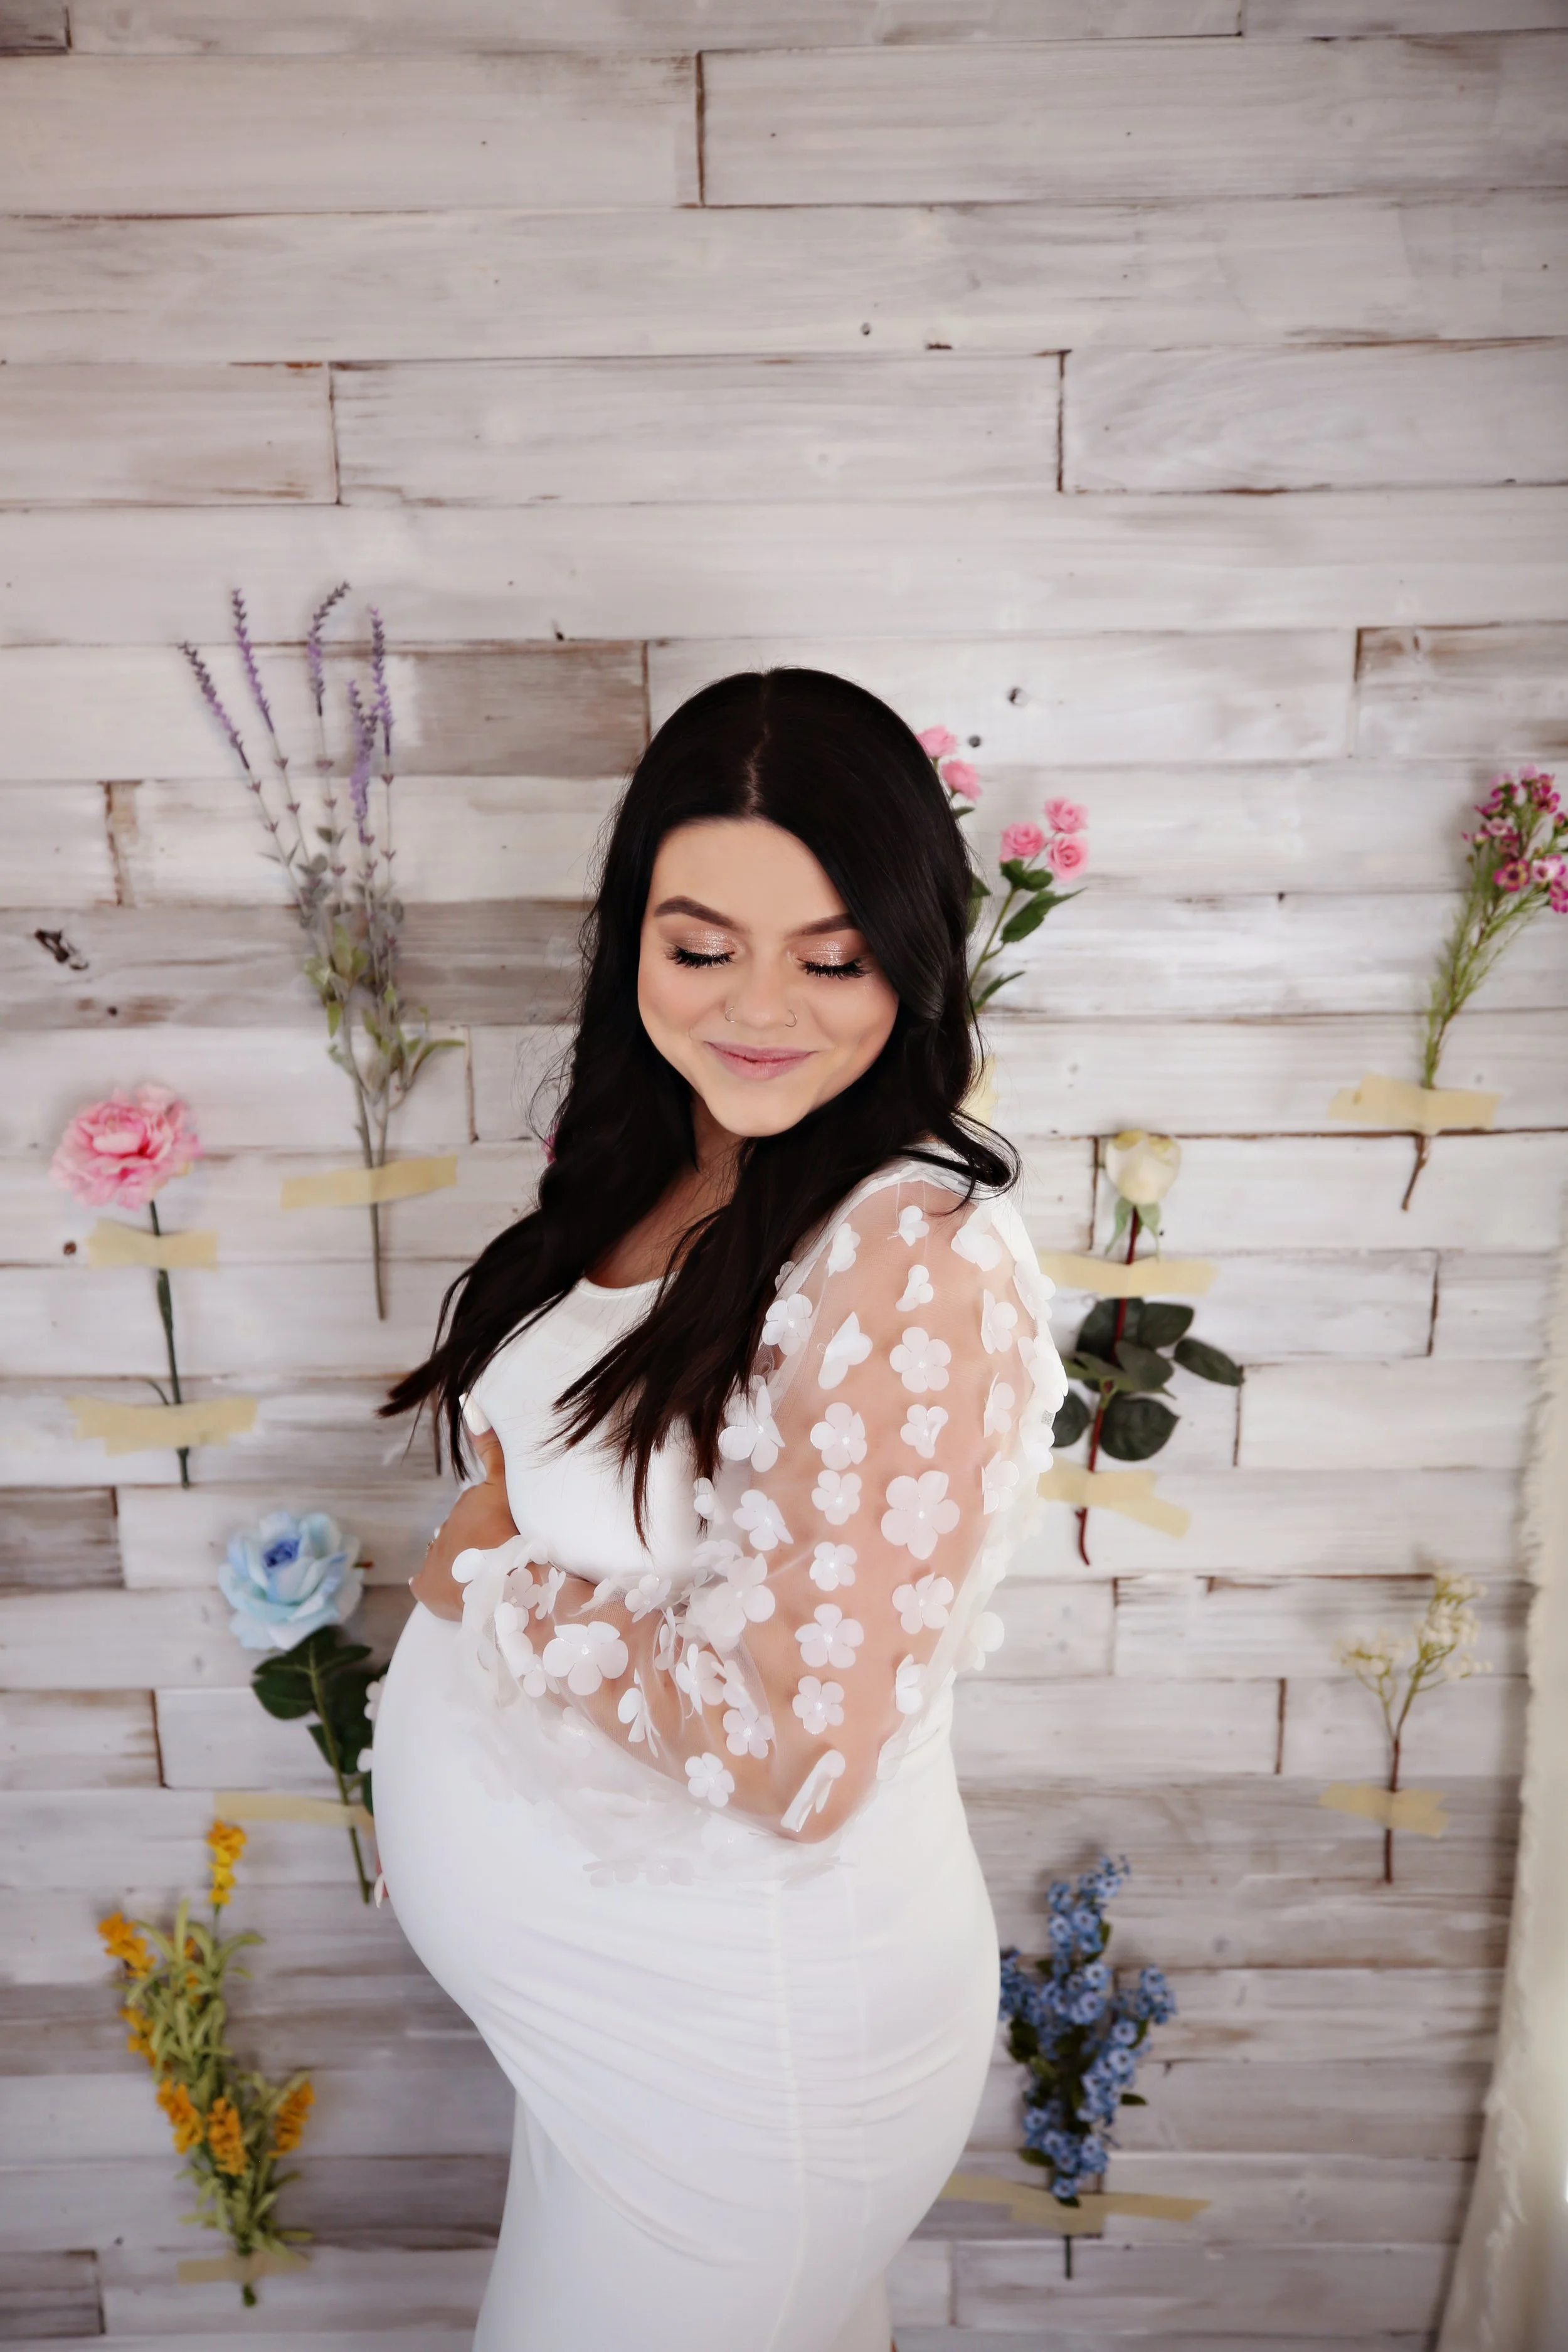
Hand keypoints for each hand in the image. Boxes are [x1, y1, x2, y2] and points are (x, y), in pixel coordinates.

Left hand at [410, 1428, 516, 1619]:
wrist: (504, 1584)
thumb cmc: (511, 1534)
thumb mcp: (507, 1487)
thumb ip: (493, 1450)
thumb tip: (467, 1401)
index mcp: (467, 1506)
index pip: (478, 1510)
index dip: (493, 1520)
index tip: (506, 1530)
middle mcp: (445, 1529)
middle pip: (463, 1533)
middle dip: (478, 1540)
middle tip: (502, 1553)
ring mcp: (434, 1559)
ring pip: (449, 1558)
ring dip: (463, 1564)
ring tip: (486, 1576)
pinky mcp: (427, 1588)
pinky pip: (426, 1584)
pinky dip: (437, 1586)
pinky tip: (453, 1590)